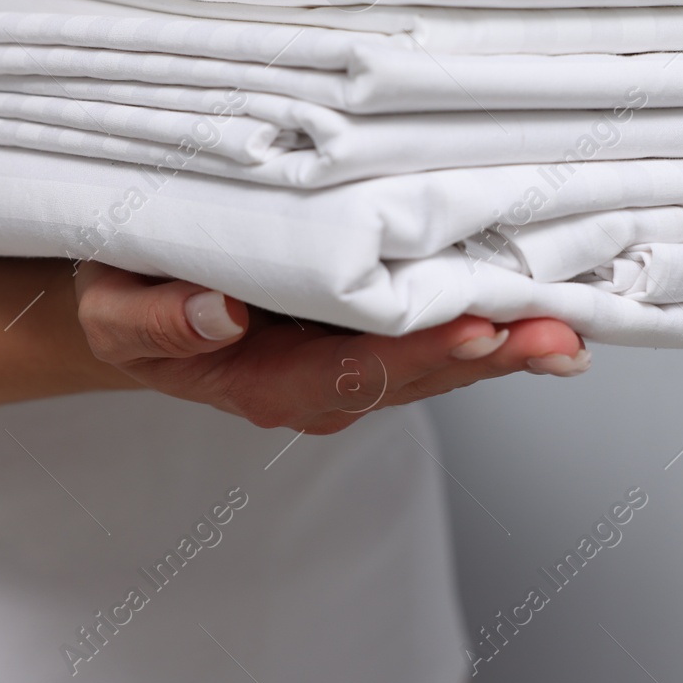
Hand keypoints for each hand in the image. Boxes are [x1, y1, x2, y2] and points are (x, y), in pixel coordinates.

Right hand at [73, 264, 588, 433]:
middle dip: (487, 355)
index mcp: (263, 382)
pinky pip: (440, 333)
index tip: (472, 332)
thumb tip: (221, 314)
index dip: (414, 357)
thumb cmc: (133, 297)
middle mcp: (322, 384)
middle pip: (414, 377)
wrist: (143, 297)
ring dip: (507, 345)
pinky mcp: (376, 334)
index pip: (347, 376)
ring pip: (440, 363)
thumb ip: (154, 321)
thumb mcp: (114, 311)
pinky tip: (550, 312)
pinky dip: (496, 325)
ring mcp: (355, 364)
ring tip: (568, 324)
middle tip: (551, 333)